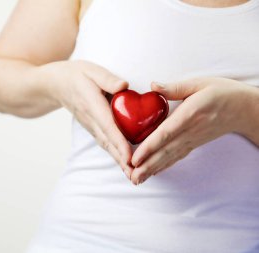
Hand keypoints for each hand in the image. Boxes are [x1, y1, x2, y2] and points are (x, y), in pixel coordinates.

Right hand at [43, 60, 134, 179]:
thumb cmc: (75, 75)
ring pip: (106, 145)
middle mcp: (91, 119)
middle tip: (135, 176)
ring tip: (133, 175)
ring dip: (118, 161)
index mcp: (92, 103)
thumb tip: (124, 86)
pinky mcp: (91, 127)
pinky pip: (104, 142)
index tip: (129, 157)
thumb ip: (107, 78)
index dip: (119, 142)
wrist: (54, 85)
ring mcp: (90, 125)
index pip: (108, 126)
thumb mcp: (90, 70)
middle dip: (121, 160)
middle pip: (108, 142)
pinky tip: (124, 163)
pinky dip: (114, 154)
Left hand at [129, 77, 254, 184]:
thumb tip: (152, 85)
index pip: (166, 133)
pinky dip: (164, 166)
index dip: (149, 147)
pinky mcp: (194, 143)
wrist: (245, 109)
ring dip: (153, 169)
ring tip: (137, 179)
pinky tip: (153, 172)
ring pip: (170, 157)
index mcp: (190, 114)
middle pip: (165, 151)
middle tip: (131, 176)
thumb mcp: (199, 83)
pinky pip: (177, 156)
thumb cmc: (221, 92)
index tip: (135, 158)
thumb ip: (174, 87)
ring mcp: (193, 140)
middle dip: (147, 165)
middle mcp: (190, 131)